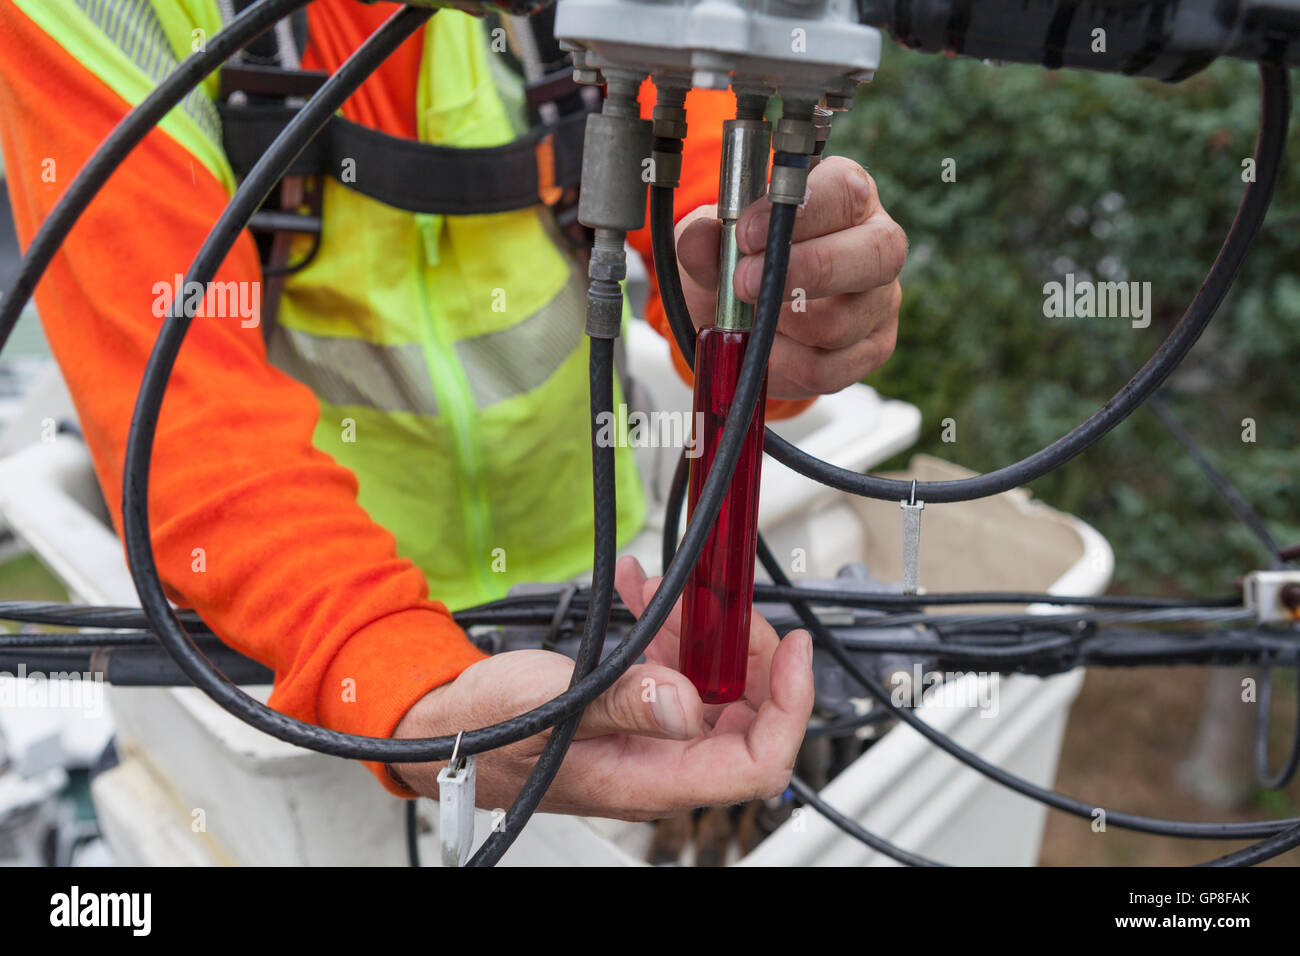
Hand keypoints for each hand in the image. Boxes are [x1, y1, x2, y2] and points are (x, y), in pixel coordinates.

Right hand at [389, 556, 814, 821]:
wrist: (444, 725)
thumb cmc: (488, 731)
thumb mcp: (555, 706)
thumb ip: (621, 703)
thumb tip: (686, 702)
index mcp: (651, 778)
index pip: (757, 761)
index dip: (789, 704)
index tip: (793, 648)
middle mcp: (660, 763)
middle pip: (744, 715)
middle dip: (741, 652)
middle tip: (722, 607)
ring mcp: (647, 738)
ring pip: (708, 685)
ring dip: (695, 630)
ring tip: (666, 591)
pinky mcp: (630, 711)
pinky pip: (670, 669)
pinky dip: (663, 628)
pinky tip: (639, 593)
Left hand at [675, 156, 905, 400]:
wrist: (745, 309)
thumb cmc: (742, 256)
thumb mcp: (715, 240)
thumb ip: (706, 238)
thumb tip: (699, 239)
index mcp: (846, 195)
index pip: (846, 190)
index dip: (800, 213)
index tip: (747, 234)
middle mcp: (877, 242)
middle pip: (875, 255)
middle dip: (803, 271)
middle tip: (743, 283)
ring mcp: (881, 300)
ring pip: (840, 323)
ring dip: (779, 328)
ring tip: (746, 321)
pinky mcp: (872, 349)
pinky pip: (828, 369)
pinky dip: (782, 365)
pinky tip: (761, 351)